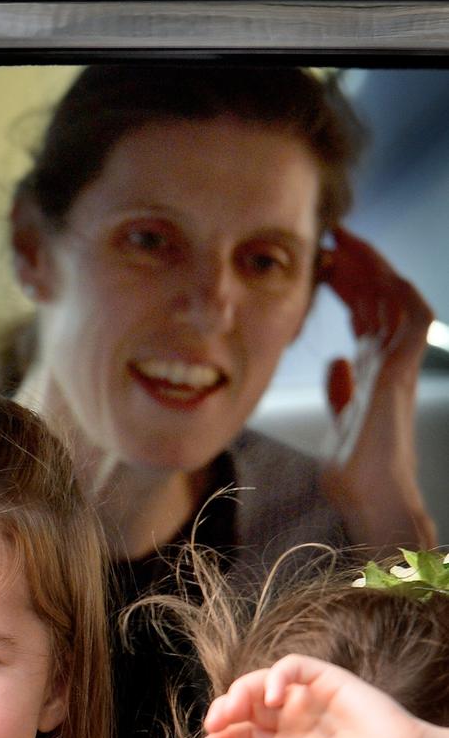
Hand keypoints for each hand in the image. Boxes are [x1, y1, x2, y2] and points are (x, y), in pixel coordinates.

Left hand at [199, 654, 435, 737]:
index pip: (243, 735)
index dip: (221, 737)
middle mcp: (292, 721)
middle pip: (246, 706)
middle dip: (225, 710)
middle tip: (215, 722)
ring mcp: (307, 699)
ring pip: (262, 682)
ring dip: (242, 690)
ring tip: (234, 708)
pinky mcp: (326, 680)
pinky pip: (293, 667)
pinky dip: (277, 675)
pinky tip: (272, 698)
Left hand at [319, 227, 435, 548]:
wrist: (369, 500)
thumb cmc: (354, 472)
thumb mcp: (338, 422)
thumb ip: (341, 390)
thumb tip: (336, 362)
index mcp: (372, 371)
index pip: (365, 314)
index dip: (349, 284)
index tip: (325, 261)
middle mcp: (388, 363)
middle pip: (379, 299)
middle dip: (359, 264)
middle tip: (333, 236)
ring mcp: (398, 366)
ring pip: (395, 300)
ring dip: (374, 267)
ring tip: (347, 241)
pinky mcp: (401, 372)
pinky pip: (412, 318)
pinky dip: (399, 291)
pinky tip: (378, 270)